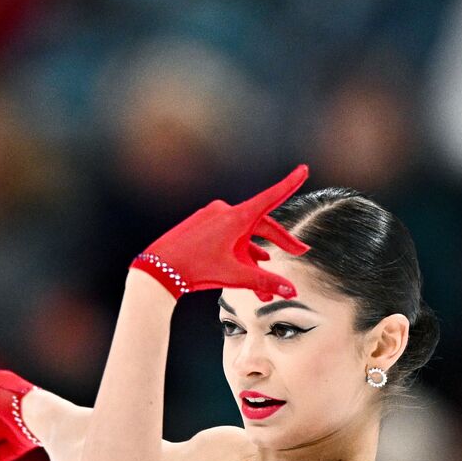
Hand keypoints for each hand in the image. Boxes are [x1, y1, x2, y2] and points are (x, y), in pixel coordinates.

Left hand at [129, 164, 311, 302]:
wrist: (158, 270)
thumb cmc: (194, 269)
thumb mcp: (235, 276)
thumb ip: (265, 282)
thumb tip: (291, 290)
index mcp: (236, 217)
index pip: (271, 197)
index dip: (290, 184)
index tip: (303, 169)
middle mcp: (225, 212)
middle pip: (261, 224)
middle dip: (281, 241)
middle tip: (299, 251)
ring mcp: (212, 218)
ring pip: (244, 235)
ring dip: (257, 255)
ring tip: (267, 279)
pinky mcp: (202, 226)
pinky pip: (228, 236)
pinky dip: (241, 251)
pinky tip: (251, 263)